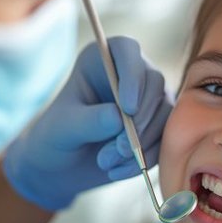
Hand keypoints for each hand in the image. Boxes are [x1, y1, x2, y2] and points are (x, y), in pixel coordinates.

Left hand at [3, 36, 171, 210]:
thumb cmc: (56, 138)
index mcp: (102, 61)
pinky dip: (146, 158)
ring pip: (164, 114)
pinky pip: (165, 138)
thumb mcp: (63, 129)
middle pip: (154, 83)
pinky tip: (117, 171)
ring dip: (140, 144)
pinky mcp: (158, 126)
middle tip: (119, 149)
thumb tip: (119, 118)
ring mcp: (149, 100)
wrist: (63, 167)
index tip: (128, 108)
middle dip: (140, 120)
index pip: (127, 51)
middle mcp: (131, 74)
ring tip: (106, 163)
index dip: (133, 76)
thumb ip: (88, 121)